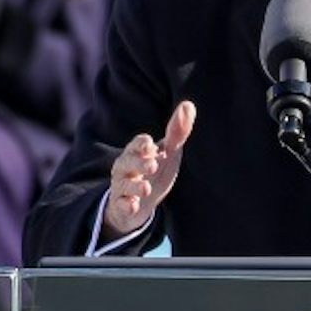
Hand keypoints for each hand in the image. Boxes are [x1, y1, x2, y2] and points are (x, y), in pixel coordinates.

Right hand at [102, 101, 195, 238]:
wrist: (140, 203)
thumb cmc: (154, 171)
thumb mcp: (168, 152)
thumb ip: (177, 132)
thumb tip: (189, 105)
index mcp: (137, 152)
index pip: (136, 144)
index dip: (141, 144)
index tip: (150, 144)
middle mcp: (126, 167)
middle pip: (127, 162)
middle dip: (138, 163)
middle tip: (153, 165)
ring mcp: (123, 187)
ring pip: (123, 184)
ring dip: (134, 186)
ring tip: (146, 188)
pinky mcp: (122, 205)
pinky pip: (121, 205)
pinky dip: (126, 205)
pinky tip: (133, 205)